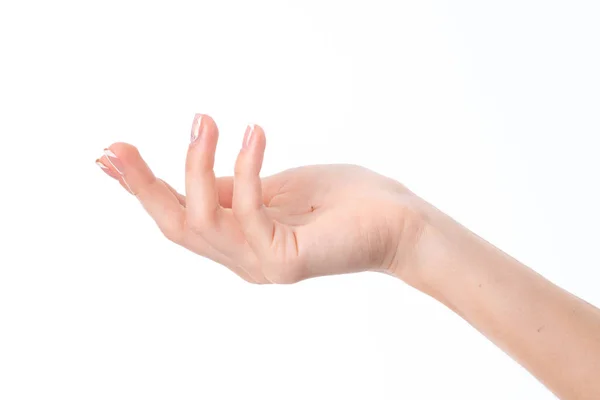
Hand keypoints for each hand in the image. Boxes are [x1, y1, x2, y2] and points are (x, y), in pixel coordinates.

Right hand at [96, 114, 426, 283]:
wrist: (397, 222)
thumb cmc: (341, 202)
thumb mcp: (275, 188)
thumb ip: (234, 188)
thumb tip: (195, 169)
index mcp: (238, 241)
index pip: (179, 217)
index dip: (143, 188)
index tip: (110, 155)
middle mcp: (243, 259)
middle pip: (176, 226)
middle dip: (143, 185)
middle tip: (117, 146)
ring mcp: (262, 265)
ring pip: (203, 221)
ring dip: (195, 166)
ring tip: (205, 120)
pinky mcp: (287, 261)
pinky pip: (249, 214)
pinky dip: (245, 169)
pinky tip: (252, 132)